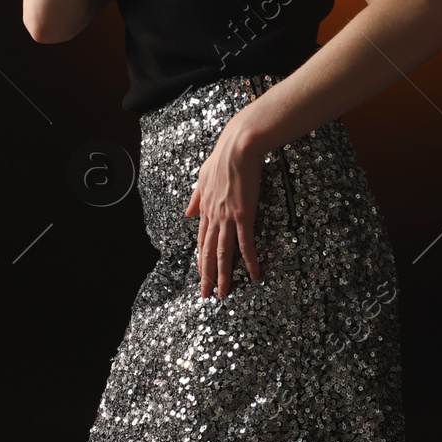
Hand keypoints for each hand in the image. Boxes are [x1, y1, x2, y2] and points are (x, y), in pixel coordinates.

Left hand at [183, 116, 264, 298]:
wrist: (238, 146)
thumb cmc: (223, 156)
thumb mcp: (202, 176)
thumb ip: (196, 197)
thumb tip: (187, 214)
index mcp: (206, 208)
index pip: (202, 240)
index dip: (201, 260)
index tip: (201, 275)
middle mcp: (213, 216)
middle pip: (209, 252)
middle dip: (207, 276)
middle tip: (206, 295)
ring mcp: (227, 217)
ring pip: (223, 254)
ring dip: (223, 276)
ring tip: (223, 294)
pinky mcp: (243, 215)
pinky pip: (245, 244)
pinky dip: (249, 261)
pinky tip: (254, 275)